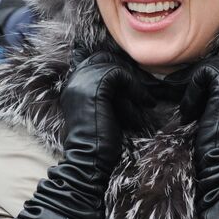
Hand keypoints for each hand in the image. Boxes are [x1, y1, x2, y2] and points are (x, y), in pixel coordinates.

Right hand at [8, 52, 151, 218]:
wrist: (88, 160)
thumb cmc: (99, 142)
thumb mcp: (103, 111)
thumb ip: (108, 93)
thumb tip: (128, 79)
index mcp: (72, 85)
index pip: (95, 60)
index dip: (117, 68)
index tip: (134, 85)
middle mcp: (74, 79)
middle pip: (104, 58)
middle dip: (126, 71)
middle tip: (141, 91)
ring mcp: (82, 82)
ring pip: (114, 66)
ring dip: (134, 82)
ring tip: (146, 100)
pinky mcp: (96, 89)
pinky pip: (120, 74)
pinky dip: (136, 88)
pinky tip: (145, 103)